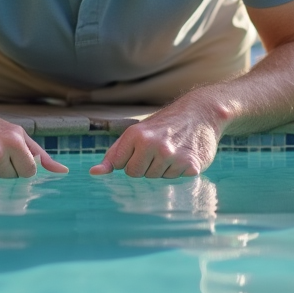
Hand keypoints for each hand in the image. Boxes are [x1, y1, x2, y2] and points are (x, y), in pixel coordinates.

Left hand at [89, 97, 225, 177]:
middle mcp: (152, 145)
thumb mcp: (136, 134)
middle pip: (138, 175)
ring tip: (172, 152)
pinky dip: (180, 171)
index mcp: (135, 136)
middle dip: (146, 167)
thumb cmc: (163, 125)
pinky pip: (176, 180)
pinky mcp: (190, 165)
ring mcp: (171, 155)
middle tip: (159, 151)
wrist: (199, 113)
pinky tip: (185, 156)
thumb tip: (94, 173)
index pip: (121, 167)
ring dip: (164, 169)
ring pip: (157, 179)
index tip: (142, 151)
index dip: (131, 161)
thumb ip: (114, 154)